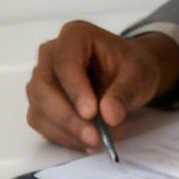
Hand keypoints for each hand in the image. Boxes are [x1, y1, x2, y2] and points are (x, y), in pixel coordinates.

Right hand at [25, 21, 178, 149]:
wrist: (127, 76)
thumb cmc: (132, 68)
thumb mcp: (139, 75)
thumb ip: (125, 92)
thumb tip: (109, 116)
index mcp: (74, 36)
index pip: (64, 61)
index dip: (75, 88)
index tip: (91, 113)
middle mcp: (50, 54)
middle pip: (43, 87)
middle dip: (67, 117)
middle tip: (94, 138)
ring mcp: (41, 79)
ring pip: (39, 107)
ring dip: (64, 130)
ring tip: (94, 142)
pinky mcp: (41, 102)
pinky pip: (40, 122)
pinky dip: (61, 136)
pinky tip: (84, 142)